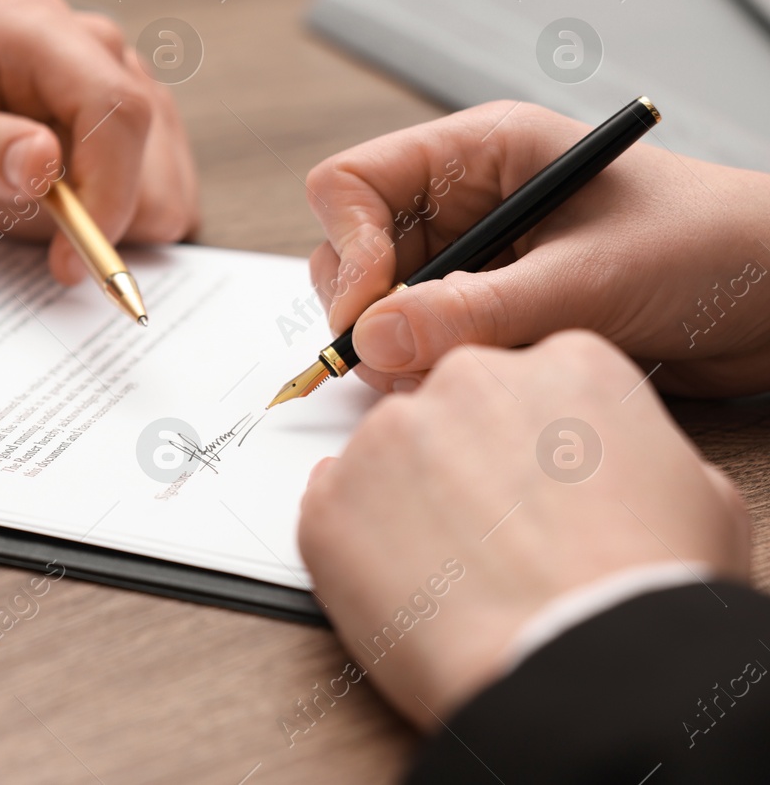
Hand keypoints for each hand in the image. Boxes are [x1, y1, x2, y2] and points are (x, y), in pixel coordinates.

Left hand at [0, 0, 199, 283]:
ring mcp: (128, 78)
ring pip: (162, 183)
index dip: (109, 196)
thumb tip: (45, 165)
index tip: (71, 262)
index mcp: (41, 30)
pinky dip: (112, 217)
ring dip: (93, 217)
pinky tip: (55, 200)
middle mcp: (99, 45)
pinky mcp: (142, 118)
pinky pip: (161, 191)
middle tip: (1, 210)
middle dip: (87, 215)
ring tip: (19, 195)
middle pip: (150, 154)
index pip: (117, 111)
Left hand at [298, 330, 750, 724]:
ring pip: (389, 457)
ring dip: (410, 502)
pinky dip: (359, 543)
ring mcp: (387, 436)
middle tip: (495, 532)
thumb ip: (633, 451)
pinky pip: (334, 507)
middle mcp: (466, 379)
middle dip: (467, 462)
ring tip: (457, 572)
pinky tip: (407, 584)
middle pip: (452, 406)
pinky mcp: (329, 499)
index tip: (537, 482)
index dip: (533, 439)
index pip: (529, 381)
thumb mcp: (697, 495)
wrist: (578, 663)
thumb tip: (610, 466)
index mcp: (565, 364)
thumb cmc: (644, 590)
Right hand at [304, 101, 769, 395]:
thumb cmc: (710, 250)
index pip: (352, 185)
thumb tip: (375, 338)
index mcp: (479, 154)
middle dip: (370, 313)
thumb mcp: (591, 278)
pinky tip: (484, 386)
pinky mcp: (493, 310)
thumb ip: (478, 310)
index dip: (350, 249)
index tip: (373, 315)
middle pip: (352, 251)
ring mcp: (475, 258)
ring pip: (382, 306)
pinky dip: (435, 372)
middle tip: (405, 367)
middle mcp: (464, 201)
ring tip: (457, 380)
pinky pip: (426, 342)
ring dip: (402, 350)